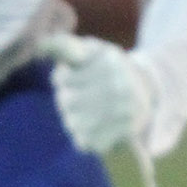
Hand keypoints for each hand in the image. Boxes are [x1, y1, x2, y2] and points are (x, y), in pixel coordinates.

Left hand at [40, 34, 154, 153]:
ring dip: (73, 119)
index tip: (69, 77)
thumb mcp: (92, 50)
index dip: (61, 79)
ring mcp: (123, 111)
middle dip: (66, 99)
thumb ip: (65, 46)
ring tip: (86, 111)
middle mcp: (119, 86)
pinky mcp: (124, 133)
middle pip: (66, 101)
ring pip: (73, 123)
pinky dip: (83, 136)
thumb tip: (40, 44)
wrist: (146, 90)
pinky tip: (94, 126)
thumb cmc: (108, 67)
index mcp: (109, 61)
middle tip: (78, 96)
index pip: (63, 79)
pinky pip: (84, 141)